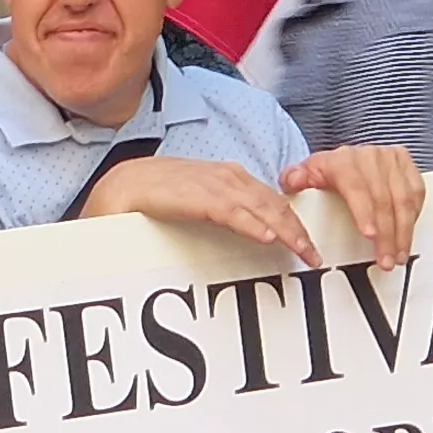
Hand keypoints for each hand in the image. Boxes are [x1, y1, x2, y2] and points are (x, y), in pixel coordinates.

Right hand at [83, 155, 320, 266]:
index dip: (296, 221)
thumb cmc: (158, 198)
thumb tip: (257, 231)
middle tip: (315, 257)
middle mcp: (225, 176)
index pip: (274, 199)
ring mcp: (209, 183)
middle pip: (274, 203)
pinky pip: (228, 210)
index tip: (312, 247)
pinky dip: (249, 222)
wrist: (118, 186)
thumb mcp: (201, 204)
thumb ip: (226, 211)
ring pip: (258, 205)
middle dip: (297, 230)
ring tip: (302, 251)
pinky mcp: (191, 194)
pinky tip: (266, 236)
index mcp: (230, 177)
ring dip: (284, 230)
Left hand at [281, 144, 426, 267]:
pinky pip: (416, 193)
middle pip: (384, 199)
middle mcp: (369, 157)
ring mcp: (390, 159)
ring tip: (398, 255)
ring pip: (404, 199)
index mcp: (343, 160)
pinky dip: (413, 217)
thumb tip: (293, 181)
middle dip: (387, 234)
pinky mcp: (406, 164)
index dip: (365, 212)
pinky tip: (407, 235)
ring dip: (403, 231)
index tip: (370, 235)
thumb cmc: (327, 172)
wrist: (346, 156)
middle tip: (385, 259)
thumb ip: (296, 180)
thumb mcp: (306, 175)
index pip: (357, 187)